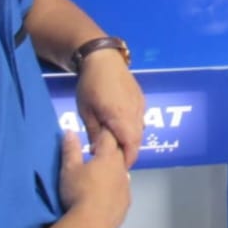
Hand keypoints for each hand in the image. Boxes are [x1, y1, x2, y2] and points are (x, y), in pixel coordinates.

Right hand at [58, 129, 130, 227]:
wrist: (92, 223)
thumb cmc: (78, 192)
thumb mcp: (69, 169)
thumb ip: (70, 149)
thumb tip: (70, 131)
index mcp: (108, 157)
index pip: (109, 137)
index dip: (103, 133)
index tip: (98, 132)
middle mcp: (121, 169)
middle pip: (119, 153)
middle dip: (110, 150)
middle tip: (97, 152)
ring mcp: (126, 187)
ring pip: (123, 172)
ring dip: (114, 169)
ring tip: (102, 173)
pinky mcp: (126, 203)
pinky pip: (123, 190)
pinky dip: (116, 187)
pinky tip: (108, 192)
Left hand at [74, 49, 144, 167]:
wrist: (103, 59)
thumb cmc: (90, 85)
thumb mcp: (85, 111)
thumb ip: (94, 133)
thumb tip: (97, 152)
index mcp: (121, 118)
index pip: (131, 146)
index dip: (128, 159)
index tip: (120, 168)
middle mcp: (135, 113)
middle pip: (138, 140)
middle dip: (129, 151)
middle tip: (117, 159)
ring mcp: (140, 105)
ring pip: (140, 129)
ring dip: (131, 139)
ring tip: (118, 144)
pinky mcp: (141, 99)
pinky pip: (140, 119)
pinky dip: (133, 127)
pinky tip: (122, 128)